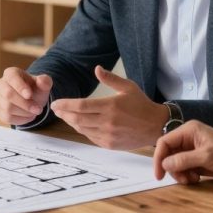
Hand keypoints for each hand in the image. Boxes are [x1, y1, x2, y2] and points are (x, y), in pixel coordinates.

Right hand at [0, 67, 52, 125]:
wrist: (31, 99)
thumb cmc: (35, 89)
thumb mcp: (43, 84)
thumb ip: (45, 81)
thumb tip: (42, 81)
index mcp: (11, 73)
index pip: (12, 78)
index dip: (20, 87)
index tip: (29, 95)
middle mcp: (1, 84)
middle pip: (8, 94)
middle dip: (25, 104)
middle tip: (38, 109)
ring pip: (7, 108)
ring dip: (25, 112)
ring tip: (34, 111)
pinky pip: (7, 117)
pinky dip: (21, 119)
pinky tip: (28, 116)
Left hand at [50, 65, 167, 148]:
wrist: (156, 126)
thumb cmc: (142, 104)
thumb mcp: (128, 87)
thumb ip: (110, 78)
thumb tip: (96, 69)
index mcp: (111, 106)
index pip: (81, 105)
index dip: (66, 104)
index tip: (56, 103)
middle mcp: (108, 121)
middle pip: (78, 118)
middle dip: (64, 114)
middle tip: (55, 110)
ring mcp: (108, 135)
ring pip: (82, 129)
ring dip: (71, 122)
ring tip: (64, 116)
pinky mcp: (110, 144)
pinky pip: (90, 137)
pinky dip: (82, 130)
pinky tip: (79, 124)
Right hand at [153, 120, 212, 182]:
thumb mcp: (206, 157)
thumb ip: (184, 160)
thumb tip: (164, 164)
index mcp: (189, 130)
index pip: (164, 142)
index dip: (159, 158)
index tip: (159, 175)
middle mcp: (188, 138)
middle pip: (169, 153)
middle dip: (173, 168)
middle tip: (184, 179)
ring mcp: (193, 149)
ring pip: (176, 162)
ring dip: (180, 173)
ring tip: (193, 179)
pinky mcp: (198, 159)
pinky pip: (184, 167)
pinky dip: (187, 175)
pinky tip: (197, 178)